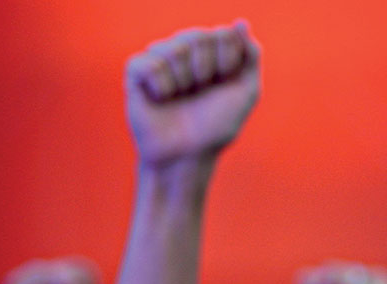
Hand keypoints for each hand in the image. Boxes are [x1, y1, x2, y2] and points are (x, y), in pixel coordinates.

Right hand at [125, 23, 260, 170]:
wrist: (186, 157)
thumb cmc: (214, 128)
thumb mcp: (245, 93)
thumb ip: (250, 56)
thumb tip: (240, 23)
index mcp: (211, 51)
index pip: (224, 34)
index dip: (227, 63)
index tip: (222, 85)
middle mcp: (184, 49)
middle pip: (199, 37)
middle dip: (205, 72)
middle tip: (198, 93)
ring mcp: (159, 58)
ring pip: (175, 49)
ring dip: (183, 82)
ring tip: (178, 98)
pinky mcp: (136, 71)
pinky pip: (151, 64)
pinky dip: (161, 87)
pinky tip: (160, 99)